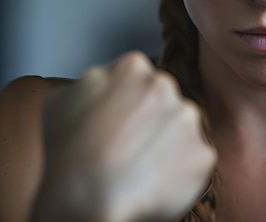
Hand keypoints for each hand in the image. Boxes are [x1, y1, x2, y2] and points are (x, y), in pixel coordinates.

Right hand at [31, 52, 215, 221]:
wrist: (88, 199)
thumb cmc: (69, 154)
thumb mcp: (61, 100)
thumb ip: (94, 84)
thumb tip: (106, 85)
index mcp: (132, 66)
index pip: (138, 79)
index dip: (126, 104)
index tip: (118, 123)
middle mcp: (166, 85)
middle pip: (163, 101)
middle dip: (150, 120)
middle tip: (127, 147)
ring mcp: (188, 118)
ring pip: (181, 128)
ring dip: (166, 143)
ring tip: (138, 167)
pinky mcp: (204, 152)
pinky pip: (193, 160)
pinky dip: (178, 171)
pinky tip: (153, 181)